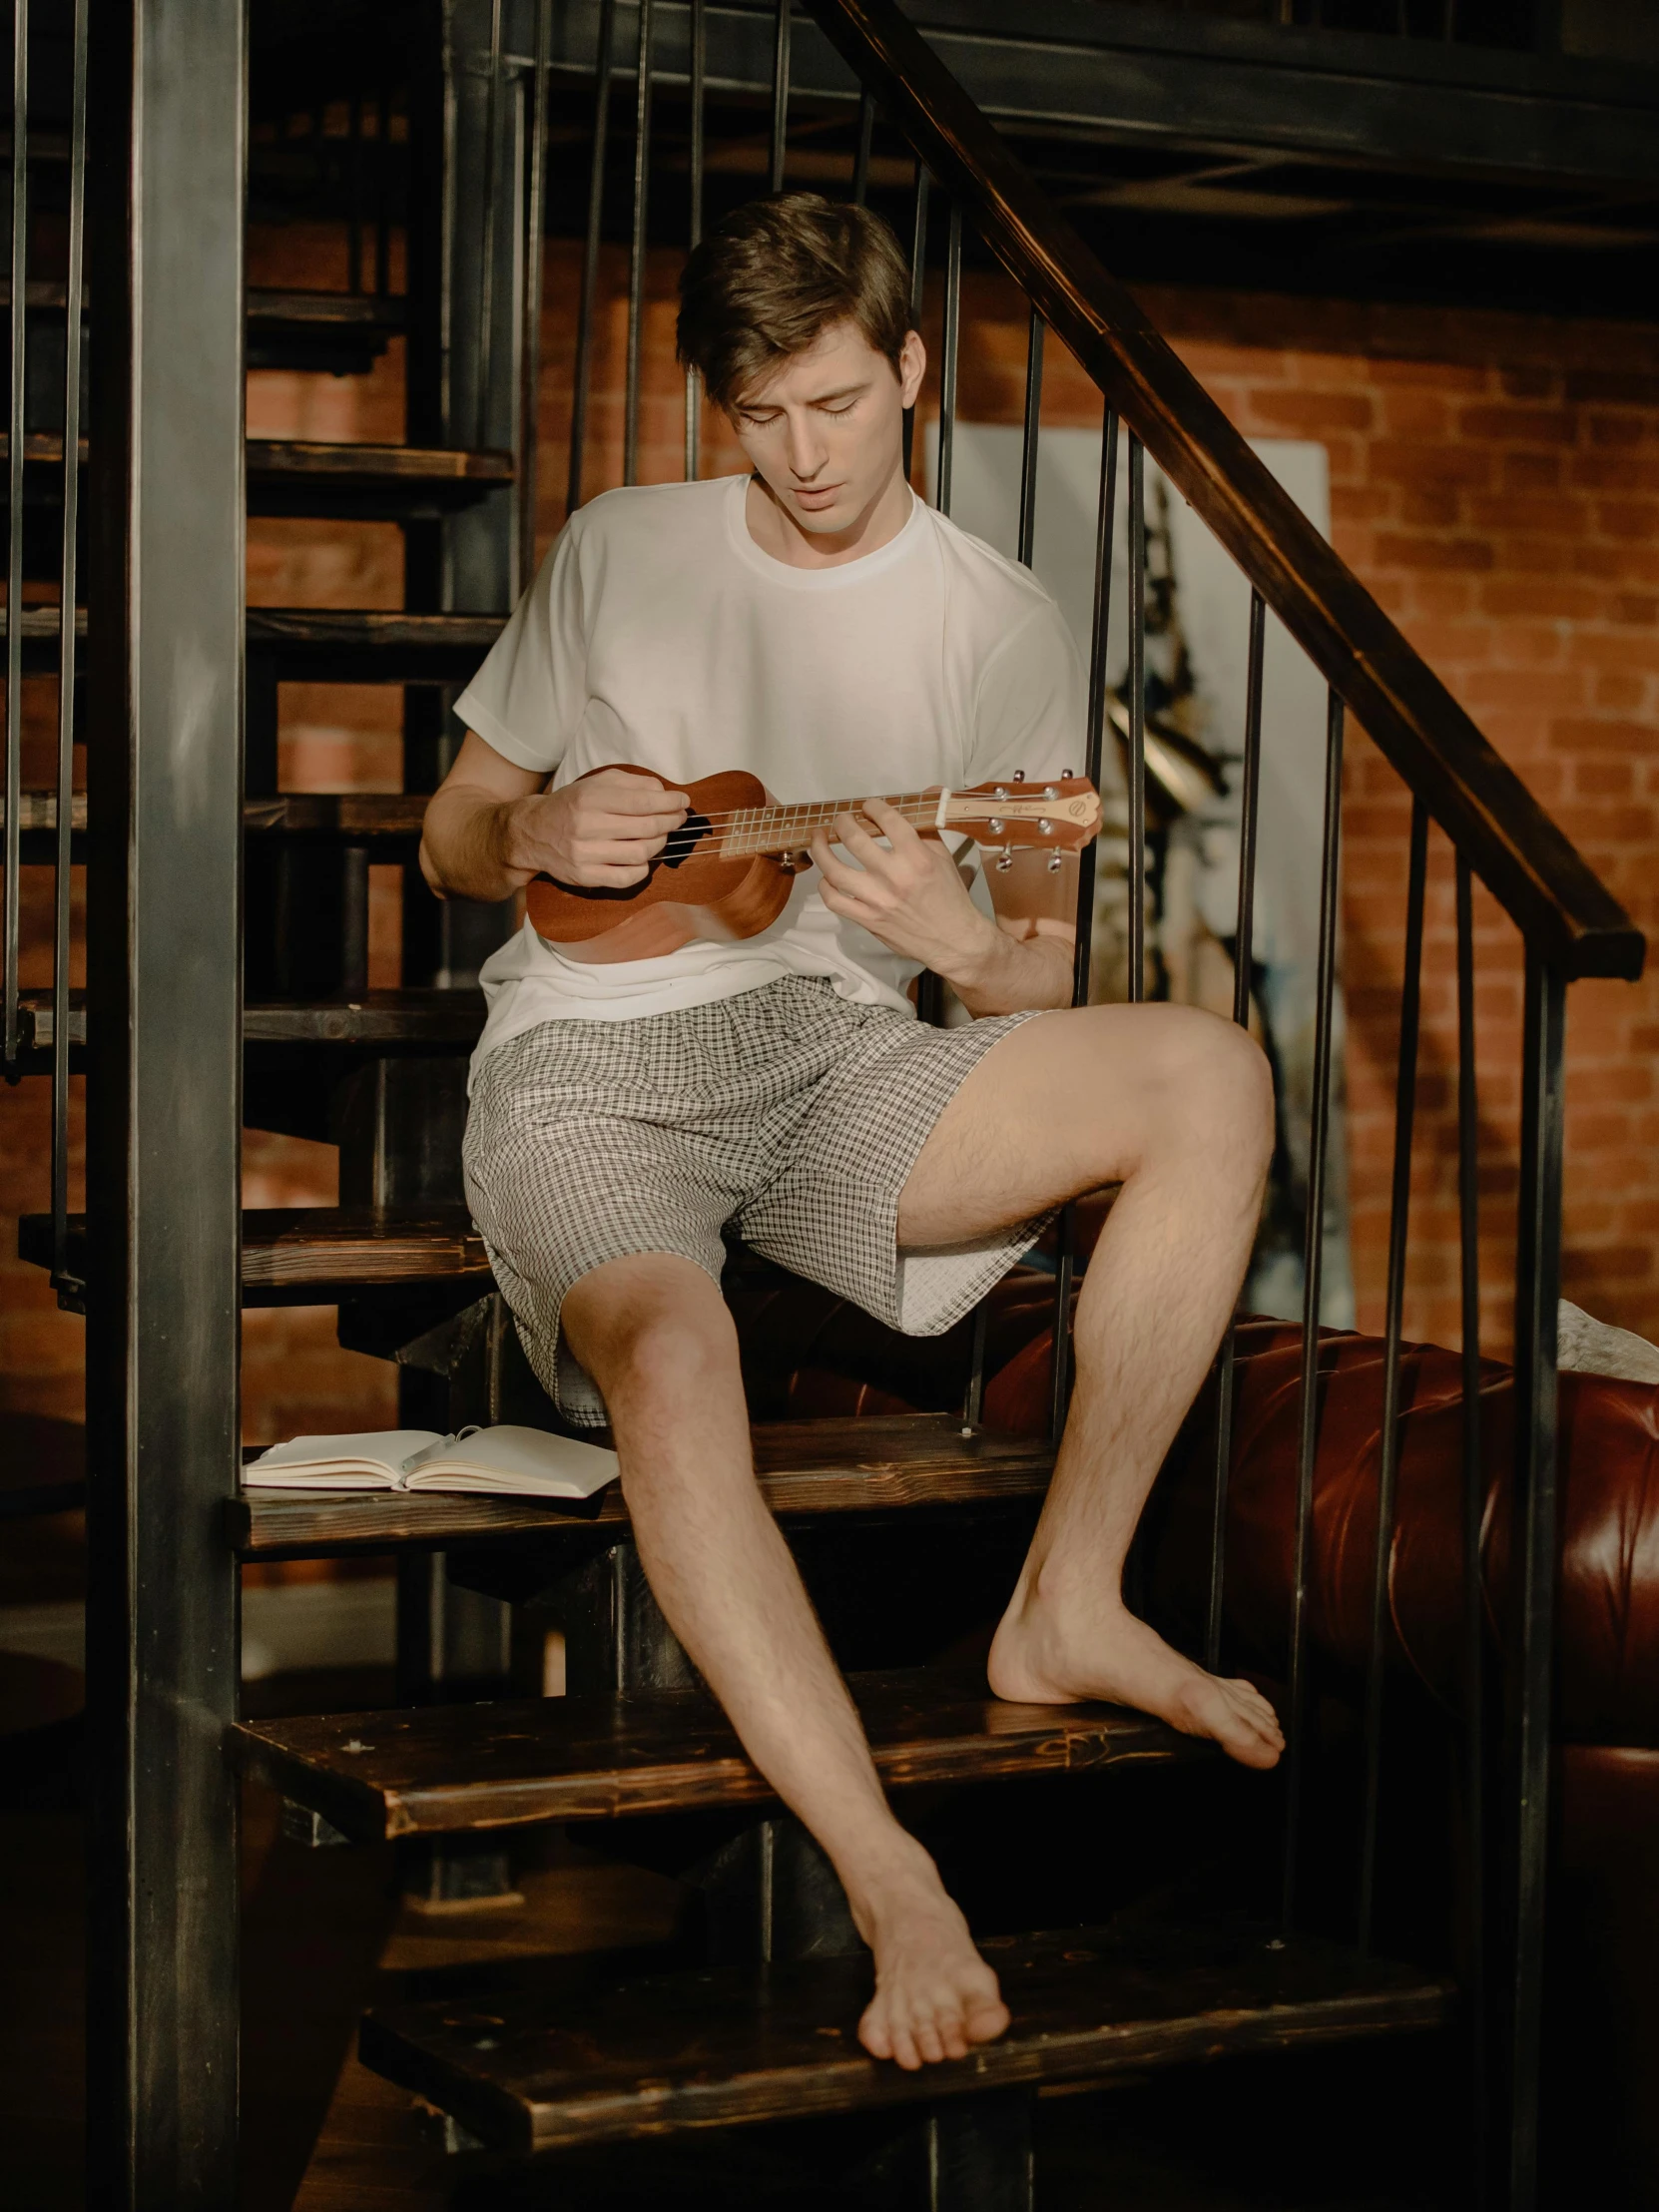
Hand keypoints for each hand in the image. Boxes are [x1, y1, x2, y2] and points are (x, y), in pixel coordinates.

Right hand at [503, 768, 688, 888]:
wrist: (533, 832)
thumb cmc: (572, 805)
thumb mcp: (595, 784)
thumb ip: (630, 783)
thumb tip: (663, 792)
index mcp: (590, 798)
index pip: (642, 801)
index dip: (669, 803)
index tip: (683, 802)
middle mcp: (586, 825)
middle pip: (646, 828)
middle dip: (670, 822)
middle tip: (678, 819)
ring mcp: (584, 854)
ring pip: (640, 854)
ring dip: (659, 845)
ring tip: (661, 836)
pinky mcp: (584, 876)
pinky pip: (626, 878)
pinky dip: (642, 869)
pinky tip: (643, 859)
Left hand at [810, 799, 1000, 984]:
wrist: (954, 939)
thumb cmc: (950, 896)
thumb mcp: (944, 856)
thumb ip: (929, 825)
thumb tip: (930, 792)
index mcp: (917, 857)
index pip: (888, 820)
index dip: (873, 807)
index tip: (868, 806)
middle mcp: (895, 877)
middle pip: (854, 840)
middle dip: (842, 822)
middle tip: (841, 820)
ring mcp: (878, 900)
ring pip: (835, 871)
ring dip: (821, 850)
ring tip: (819, 839)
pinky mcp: (868, 920)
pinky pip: (835, 901)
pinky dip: (825, 886)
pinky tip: (827, 876)